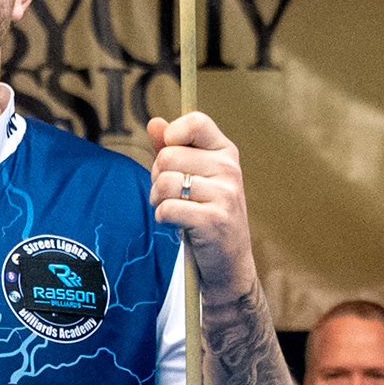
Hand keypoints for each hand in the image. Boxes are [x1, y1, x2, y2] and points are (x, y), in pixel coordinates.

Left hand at [145, 113, 250, 281]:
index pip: (196, 122)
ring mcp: (224, 195)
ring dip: (157, 199)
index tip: (171, 157)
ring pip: (164, 183)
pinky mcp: (213, 220)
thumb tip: (154, 122)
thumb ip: (173, 148)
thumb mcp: (195, 177)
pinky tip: (174, 223)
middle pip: (168, 156)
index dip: (173, 136)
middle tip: (168, 193)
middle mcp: (229, 169)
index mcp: (226, 152)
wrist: (228, 262)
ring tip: (171, 208)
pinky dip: (162, 217)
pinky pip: (168, 208)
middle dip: (156, 176)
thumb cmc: (206, 214)